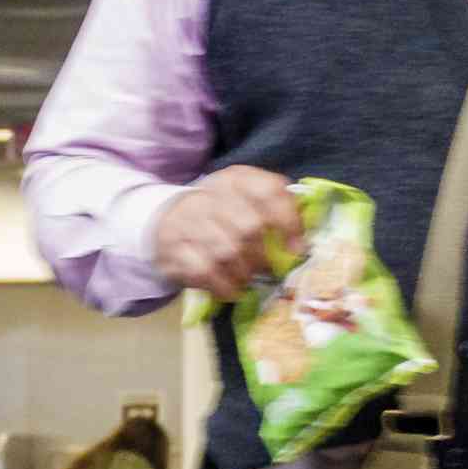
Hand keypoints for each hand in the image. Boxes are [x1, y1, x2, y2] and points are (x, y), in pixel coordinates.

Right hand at [150, 167, 303, 304]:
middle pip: (249, 228)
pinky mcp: (173, 250)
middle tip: (268, 269)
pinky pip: (204, 272)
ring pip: (227, 252)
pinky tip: (230, 289)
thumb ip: (276, 212)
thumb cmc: (220, 214)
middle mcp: (209, 196)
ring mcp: (187, 223)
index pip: (268, 192)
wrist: (167, 219)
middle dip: (264, 255)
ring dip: (244, 272)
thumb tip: (301, 244)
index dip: (288, 221)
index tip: (297, 248)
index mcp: (235, 179)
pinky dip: (223, 286)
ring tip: (247, 278)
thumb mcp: (246, 200)